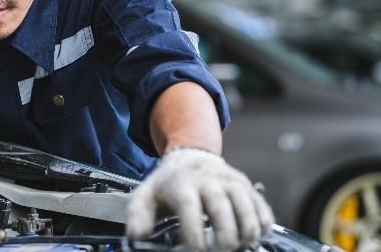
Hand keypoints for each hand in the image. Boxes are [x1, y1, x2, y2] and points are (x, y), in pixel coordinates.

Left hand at [126, 147, 273, 250]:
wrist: (189, 157)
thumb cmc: (168, 184)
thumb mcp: (146, 196)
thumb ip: (138, 216)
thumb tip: (137, 236)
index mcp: (181, 184)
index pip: (189, 206)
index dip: (193, 230)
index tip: (196, 248)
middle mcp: (207, 180)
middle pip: (220, 204)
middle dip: (225, 231)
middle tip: (224, 249)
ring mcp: (228, 181)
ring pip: (244, 201)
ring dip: (247, 227)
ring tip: (242, 243)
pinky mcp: (245, 185)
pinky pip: (260, 203)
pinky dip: (263, 221)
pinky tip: (257, 235)